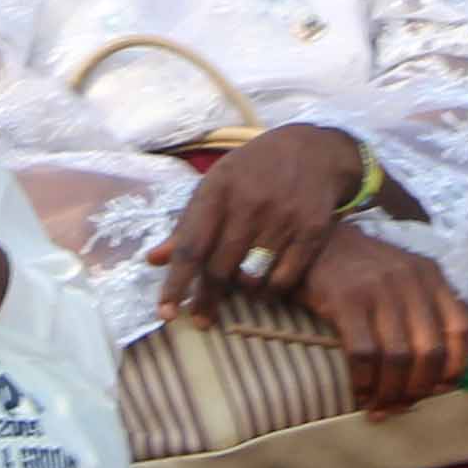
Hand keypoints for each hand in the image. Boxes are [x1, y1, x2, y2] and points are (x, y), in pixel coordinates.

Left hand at [153, 124, 368, 316]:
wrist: (314, 149)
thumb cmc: (254, 170)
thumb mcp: (217, 184)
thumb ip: (187, 224)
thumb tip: (153, 260)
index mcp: (218, 189)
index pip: (191, 246)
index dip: (176, 284)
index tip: (165, 313)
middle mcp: (249, 203)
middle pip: (219, 267)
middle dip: (206, 299)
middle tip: (199, 318)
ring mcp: (282, 217)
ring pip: (252, 278)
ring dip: (241, 293)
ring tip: (237, 294)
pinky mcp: (311, 230)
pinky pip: (284, 279)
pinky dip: (271, 291)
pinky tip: (265, 289)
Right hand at [294, 227, 467, 416]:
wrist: (316, 242)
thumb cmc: (363, 271)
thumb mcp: (405, 277)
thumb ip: (426, 311)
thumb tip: (439, 374)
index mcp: (431, 276)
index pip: (461, 330)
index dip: (455, 368)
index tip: (440, 390)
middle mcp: (411, 280)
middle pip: (430, 352)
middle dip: (419, 389)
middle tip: (403, 405)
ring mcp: (379, 289)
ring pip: (398, 358)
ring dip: (390, 392)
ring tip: (380, 406)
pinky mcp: (346, 301)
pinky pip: (363, 355)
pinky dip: (364, 382)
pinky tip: (360, 393)